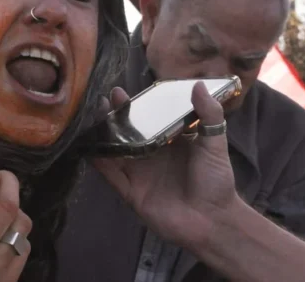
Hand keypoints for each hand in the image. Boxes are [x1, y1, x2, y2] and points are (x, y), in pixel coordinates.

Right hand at [91, 82, 238, 248]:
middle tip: (101, 100)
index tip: (120, 92)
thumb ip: (209, 114)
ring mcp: (139, 173)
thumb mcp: (214, 143)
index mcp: (168, 141)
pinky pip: (111, 175)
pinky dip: (99, 162)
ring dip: (103, 135)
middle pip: (126, 133)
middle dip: (113, 117)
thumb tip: (199, 84)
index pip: (147, 119)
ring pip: (115, 150)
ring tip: (91, 117)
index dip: (133, 106)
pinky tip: (88, 147)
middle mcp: (150, 155)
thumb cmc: (216, 180)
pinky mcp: (131, 192)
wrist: (214, 220)